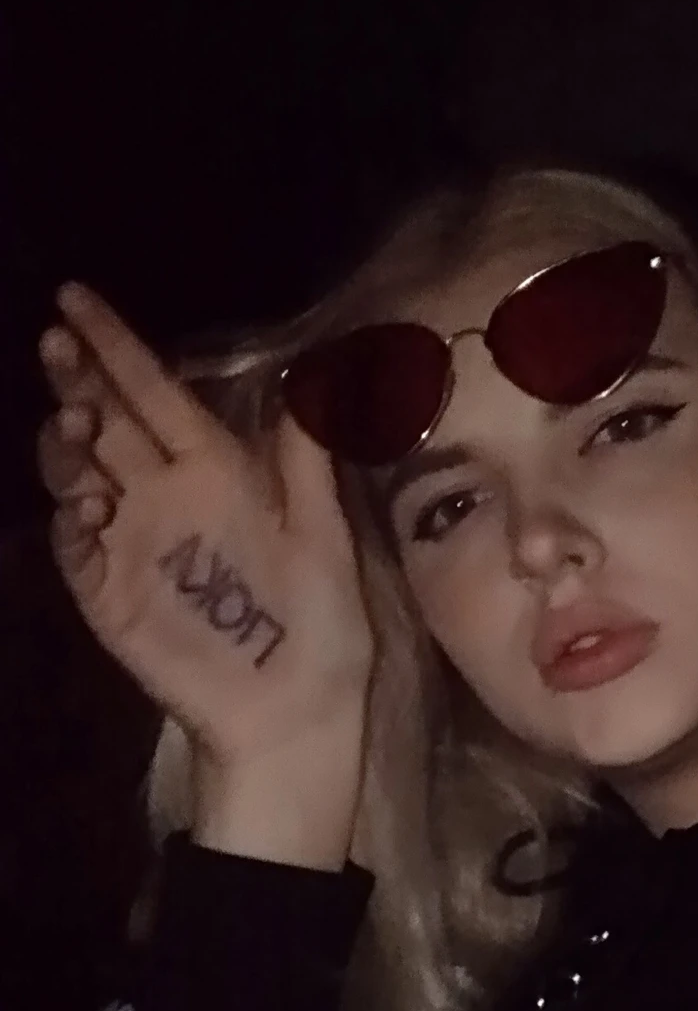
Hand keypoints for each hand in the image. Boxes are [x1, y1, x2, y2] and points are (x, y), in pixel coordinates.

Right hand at [39, 283, 374, 776]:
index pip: (157, 395)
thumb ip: (306, 462)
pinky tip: (89, 501)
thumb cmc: (323, 628)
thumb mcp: (326, 536)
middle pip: (106, 423)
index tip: (75, 298)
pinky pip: (76, 547)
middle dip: (76, 379)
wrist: (299, 712)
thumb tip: (311, 378)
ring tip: (77, 425)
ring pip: (78, 474)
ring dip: (67, 444)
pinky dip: (72, 519)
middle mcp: (168, 498)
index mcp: (218, 473)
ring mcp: (133, 544)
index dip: (117, 348)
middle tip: (58, 345)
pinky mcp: (110, 595)